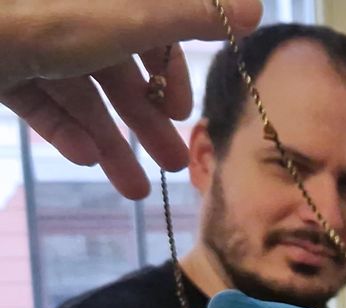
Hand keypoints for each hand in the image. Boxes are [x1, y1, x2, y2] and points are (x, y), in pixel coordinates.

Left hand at [0, 0, 262, 198]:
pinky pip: (38, 102)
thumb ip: (190, 17)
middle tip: (173, 165)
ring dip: (111, 141)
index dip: (171, 69)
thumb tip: (255, 9)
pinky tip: (85, 160)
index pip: (150, 25)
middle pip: (117, 67)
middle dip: (145, 120)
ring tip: (136, 190)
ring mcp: (27, 38)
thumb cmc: (45, 16)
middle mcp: (69, 12)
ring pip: (80, 93)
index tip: (182, 111)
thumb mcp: (134, 16)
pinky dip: (64, 131)